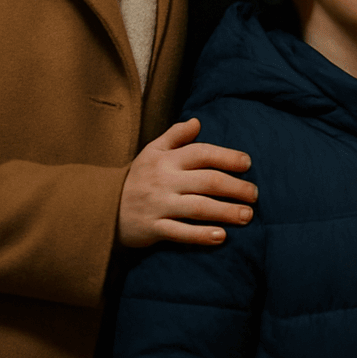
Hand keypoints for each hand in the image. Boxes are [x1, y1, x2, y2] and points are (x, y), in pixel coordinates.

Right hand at [117, 118, 257, 246]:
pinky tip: (221, 236)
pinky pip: (180, 233)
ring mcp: (159, 205)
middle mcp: (165, 181)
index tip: (248, 164)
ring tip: (247, 216)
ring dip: (226, 212)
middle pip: (208, 182)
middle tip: (255, 195)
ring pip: (199, 208)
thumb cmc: (138, 176)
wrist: (101, 208)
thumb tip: (197, 121)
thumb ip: (175, 135)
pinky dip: (201, 235)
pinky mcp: (152, 229)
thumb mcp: (152, 150)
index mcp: (168, 159)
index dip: (228, 157)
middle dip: (236, 188)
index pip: (203, 153)